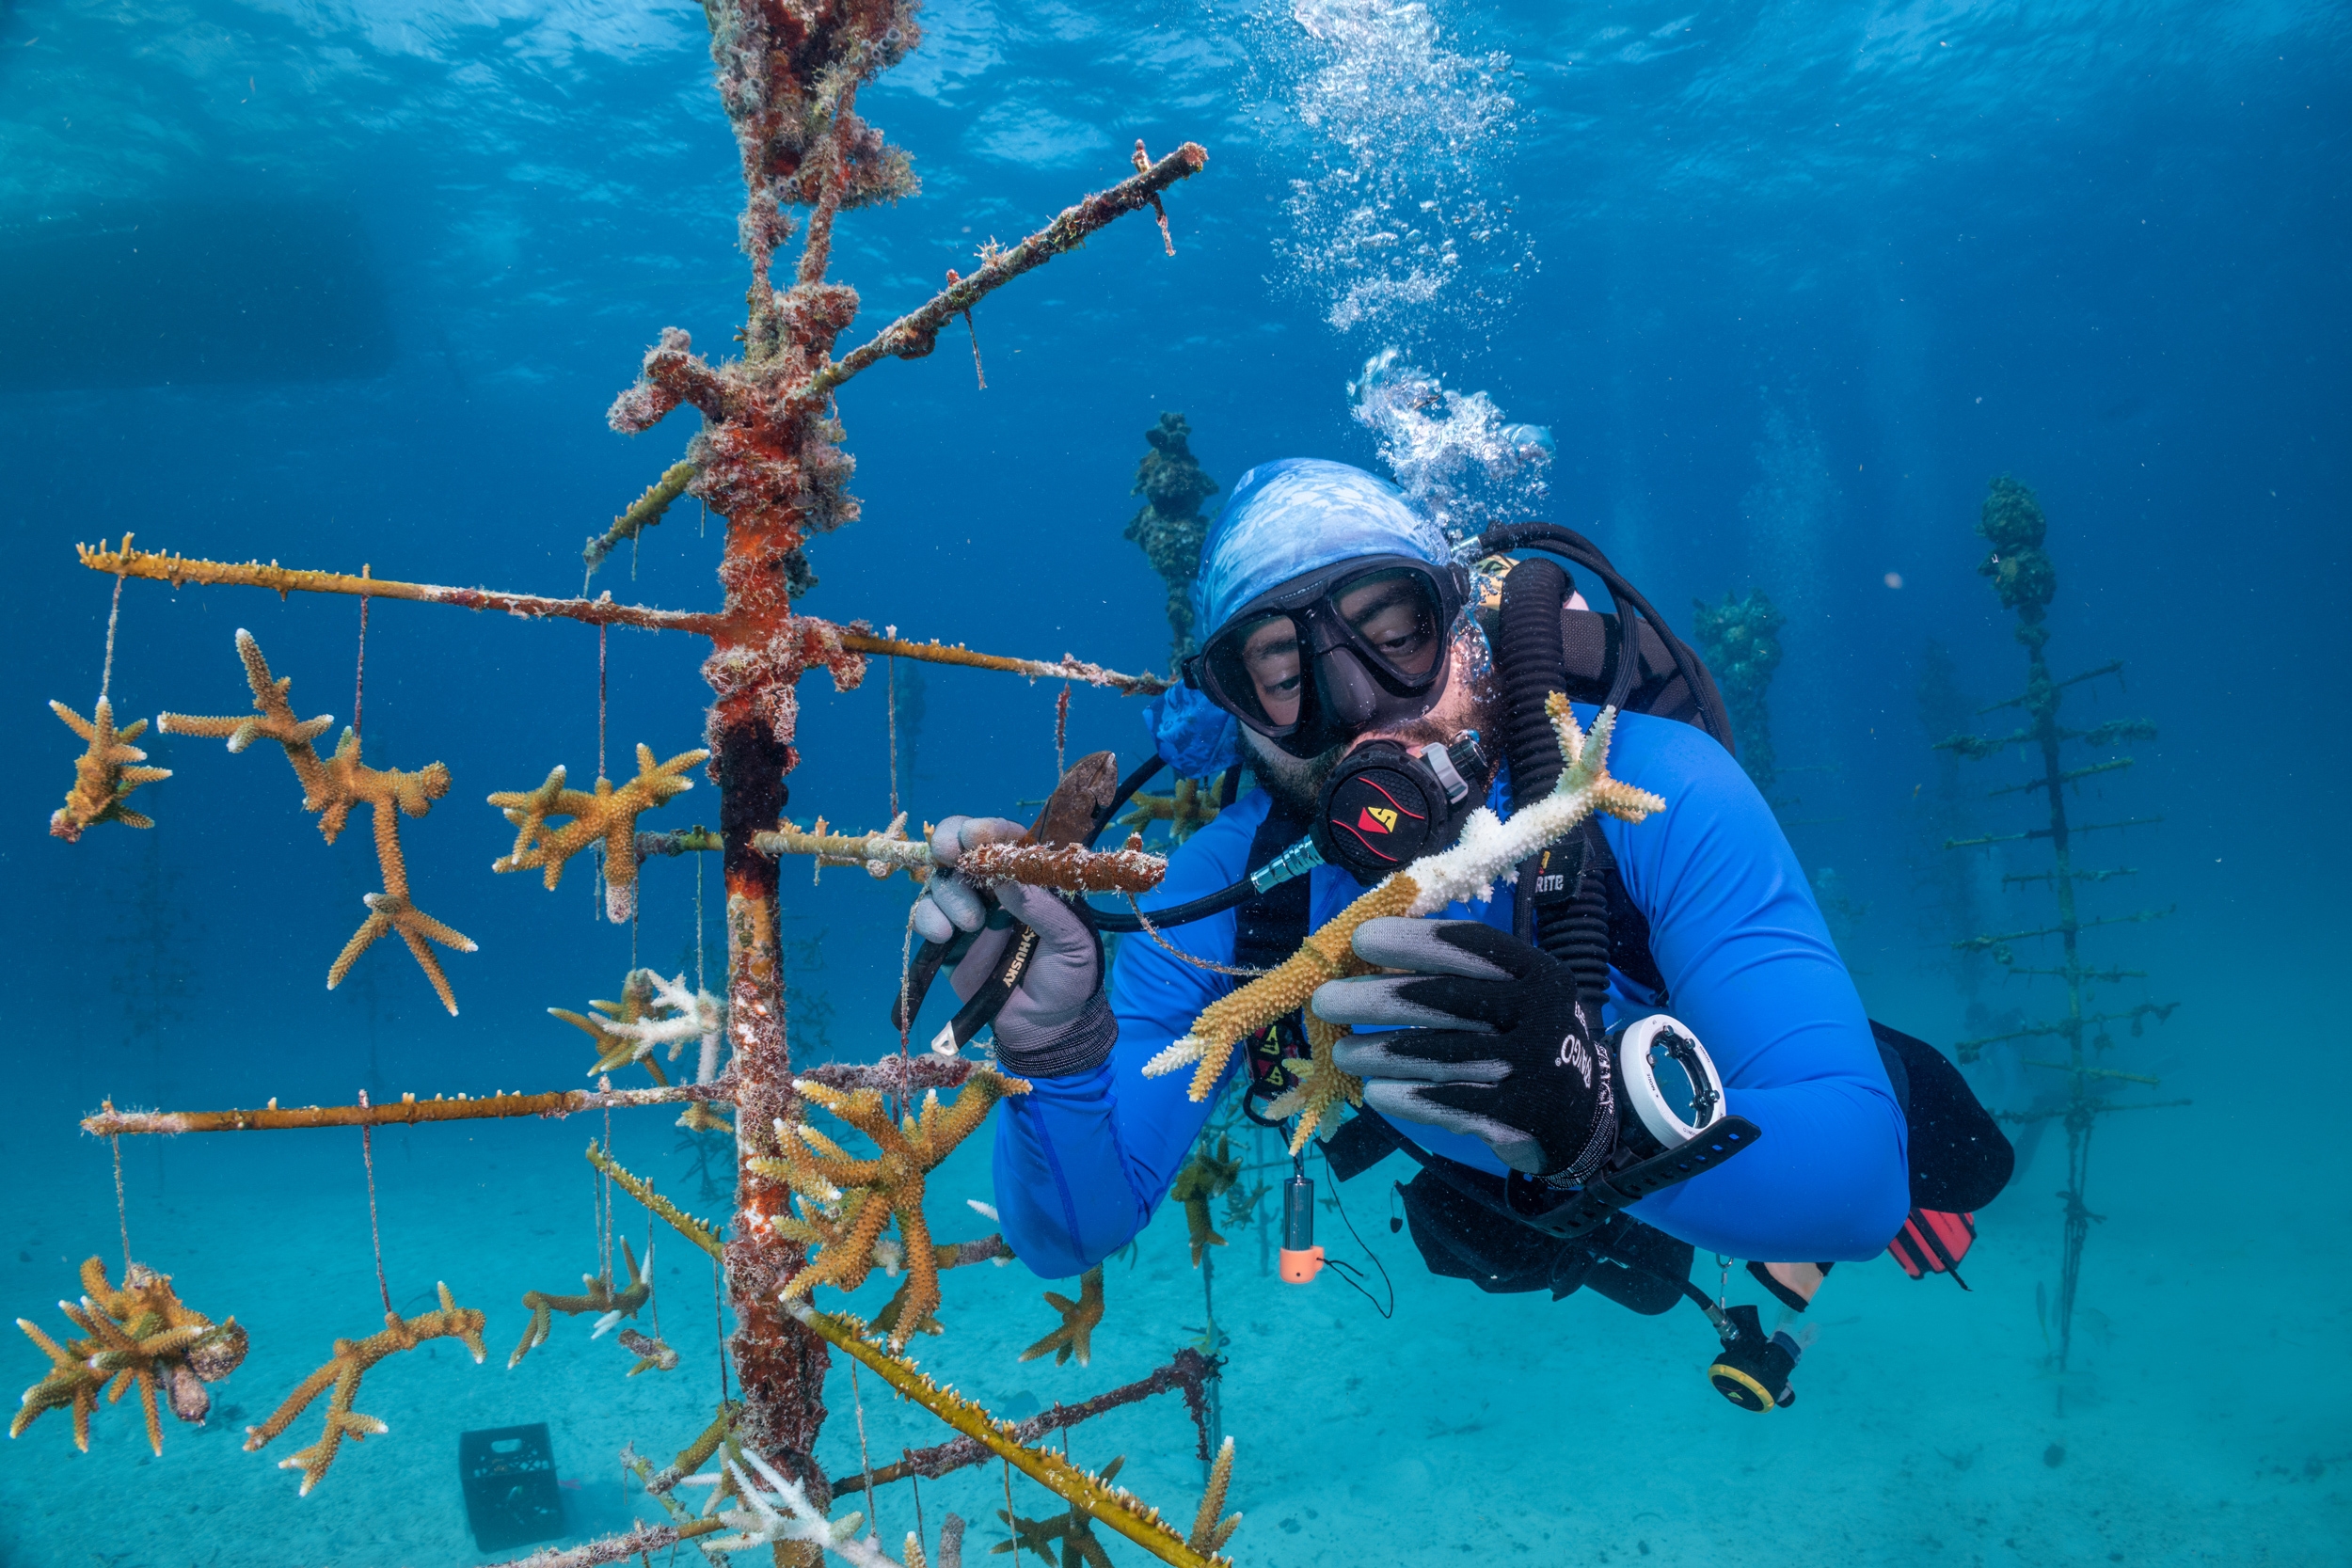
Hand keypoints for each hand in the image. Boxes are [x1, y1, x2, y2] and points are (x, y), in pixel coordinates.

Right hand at [909, 816, 1112, 1075]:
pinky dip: (927, 918)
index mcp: (1030, 878)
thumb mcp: (1072, 942)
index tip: (976, 836)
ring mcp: (969, 910)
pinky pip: (926, 916)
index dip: (989, 829)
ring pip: (942, 880)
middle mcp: (996, 886)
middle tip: (949, 853)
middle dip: (950, 843)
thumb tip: (1006, 877)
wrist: (1047, 1028)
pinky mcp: (948, 939)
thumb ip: (1043, 909)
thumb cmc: (1069, 977)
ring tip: (970, 924)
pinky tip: (943, 935)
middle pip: (962, 847)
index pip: (1008, 839)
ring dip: (949, 893)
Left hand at [1312, 918, 1615, 1178]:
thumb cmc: (1528, 1039)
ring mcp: (1532, 1068)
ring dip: (1380, 1054)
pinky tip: (1374, 1093)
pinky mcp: (1518, 1117)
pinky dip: (1406, 1098)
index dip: (1411, 940)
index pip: (1470, 946)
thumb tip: (1372, 954)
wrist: (1585, 1114)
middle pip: (1443, 1001)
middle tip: (1325, 1001)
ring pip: (1438, 1057)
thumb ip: (1462, 974)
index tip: (1360, 940)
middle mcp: (1540, 1015)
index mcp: (1538, 973)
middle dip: (1376, 999)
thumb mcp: (1516, 995)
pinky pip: (1449, 1104)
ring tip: (1342, 1052)